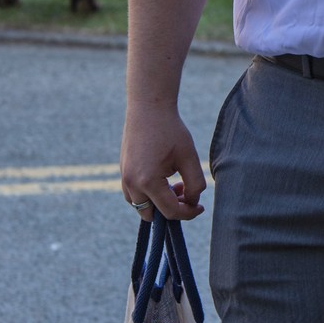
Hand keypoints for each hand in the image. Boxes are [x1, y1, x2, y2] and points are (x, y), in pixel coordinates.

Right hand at [121, 104, 206, 221]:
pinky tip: (164, 179)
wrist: (148, 108)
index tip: (200, 206)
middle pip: (152, 215)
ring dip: (159, 202)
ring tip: (176, 184)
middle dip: (172, 209)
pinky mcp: (123, 172)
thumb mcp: (189, 158)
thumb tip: (191, 201)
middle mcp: (131, 184)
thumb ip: (195, 184)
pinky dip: (149, 194)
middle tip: (186, 193)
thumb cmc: (171, 130)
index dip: (188, 212)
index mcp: (148, 182)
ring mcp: (124, 178)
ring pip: (141, 206)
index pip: (170, 211)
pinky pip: (134, 194)